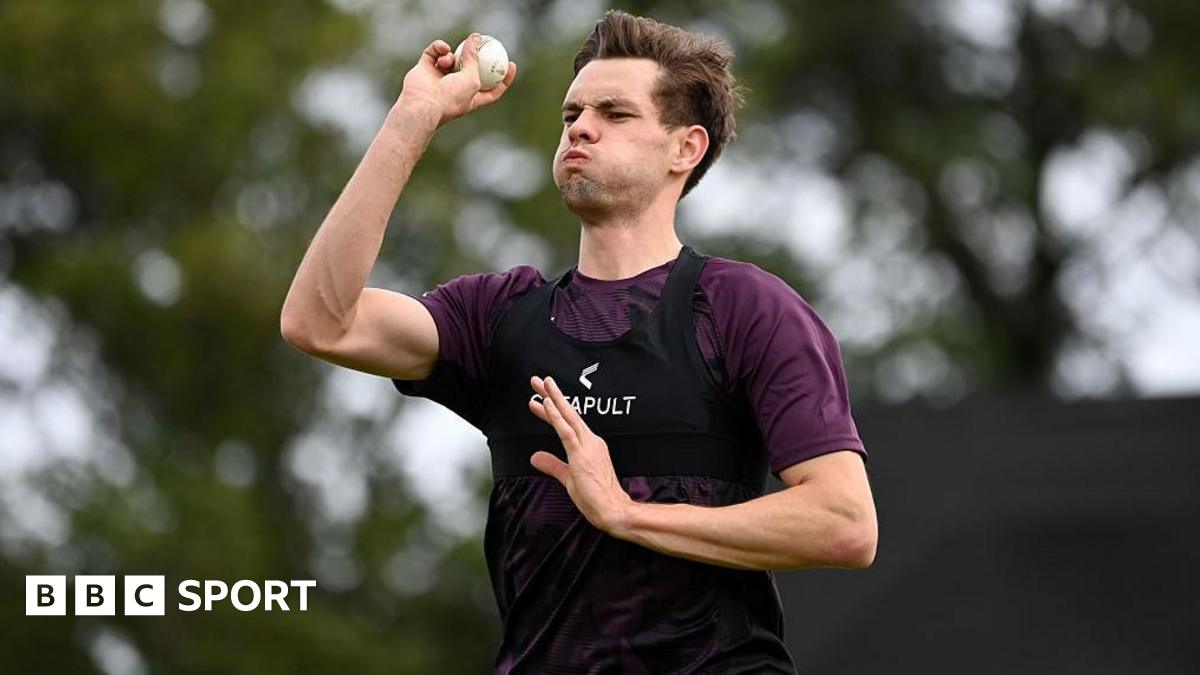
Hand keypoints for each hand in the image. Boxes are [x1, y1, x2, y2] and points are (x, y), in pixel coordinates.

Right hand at [396, 33, 517, 127]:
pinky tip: (442, 49)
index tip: (511, 64)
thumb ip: (475, 58)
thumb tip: (476, 37)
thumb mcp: (471, 78)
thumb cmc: (450, 98)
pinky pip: (435, 52)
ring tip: (449, 60)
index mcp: (472, 98)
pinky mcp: (426, 69)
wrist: (422, 105)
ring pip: (452, 58)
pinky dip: (439, 48)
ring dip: (453, 55)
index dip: (504, 78)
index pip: (493, 89)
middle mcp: (456, 89)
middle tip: (483, 41)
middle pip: (471, 69)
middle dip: (476, 56)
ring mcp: (440, 78)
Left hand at [528, 375, 633, 533]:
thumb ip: (552, 465)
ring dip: (553, 399)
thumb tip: (534, 457)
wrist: (614, 510)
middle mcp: (590, 441)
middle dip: (552, 395)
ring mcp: (588, 446)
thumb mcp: (568, 478)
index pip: (567, 423)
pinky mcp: (582, 455)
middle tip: (538, 379)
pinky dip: (557, 417)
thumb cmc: (596, 498)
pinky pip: (567, 432)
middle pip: (568, 413)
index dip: (552, 410)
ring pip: (568, 417)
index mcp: (590, 445)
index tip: (539, 399)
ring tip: (541, 384)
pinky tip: (547, 405)